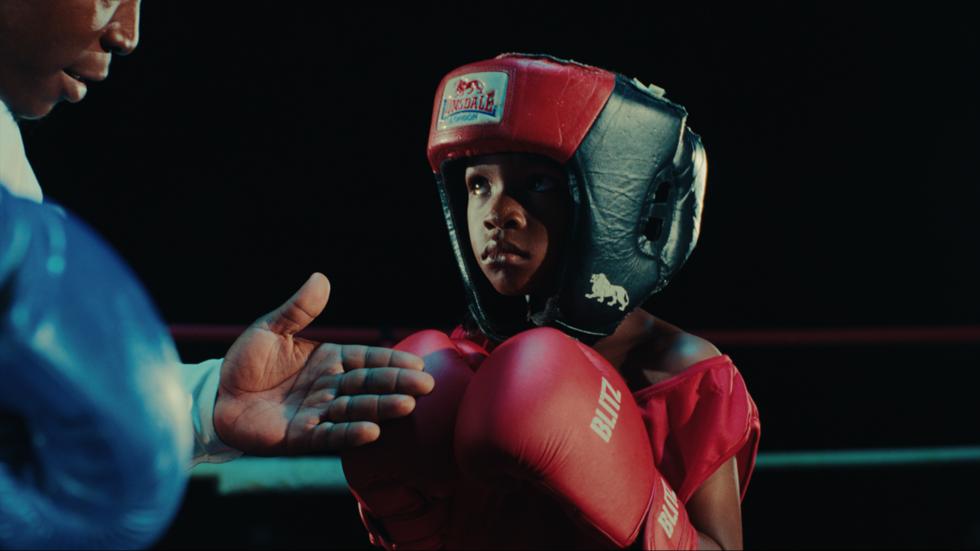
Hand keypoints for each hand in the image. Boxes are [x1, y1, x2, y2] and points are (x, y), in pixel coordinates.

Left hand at [213, 273, 433, 455]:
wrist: (215, 397)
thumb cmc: (245, 362)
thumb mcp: (271, 328)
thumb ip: (298, 308)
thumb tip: (320, 277)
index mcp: (328, 360)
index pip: (366, 359)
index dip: (391, 361)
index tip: (417, 363)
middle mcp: (329, 387)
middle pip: (368, 384)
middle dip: (397, 384)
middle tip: (426, 385)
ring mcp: (318, 412)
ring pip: (355, 409)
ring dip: (380, 408)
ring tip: (405, 405)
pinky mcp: (302, 437)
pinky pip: (330, 435)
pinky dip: (351, 433)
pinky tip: (372, 432)